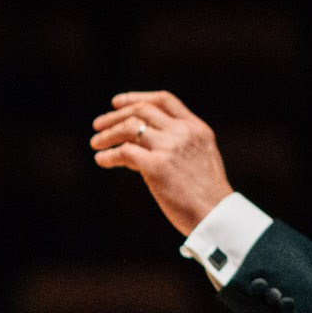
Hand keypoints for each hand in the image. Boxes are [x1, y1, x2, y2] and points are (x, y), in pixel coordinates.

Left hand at [90, 91, 233, 236]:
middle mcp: (183, 132)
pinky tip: (101, 160)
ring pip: (130, 127)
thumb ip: (175, 145)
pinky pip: (125, 153)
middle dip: (116, 115)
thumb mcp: (197, 158)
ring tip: (95, 143)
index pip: (164, 100)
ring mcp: (170, 147)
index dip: (137, 98)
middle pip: (142, 111)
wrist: (215, 215)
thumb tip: (135, 146)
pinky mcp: (157, 166)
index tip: (117, 103)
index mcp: (196, 127)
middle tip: (97, 124)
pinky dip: (109, 155)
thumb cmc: (204, 194)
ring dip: (108, 134)